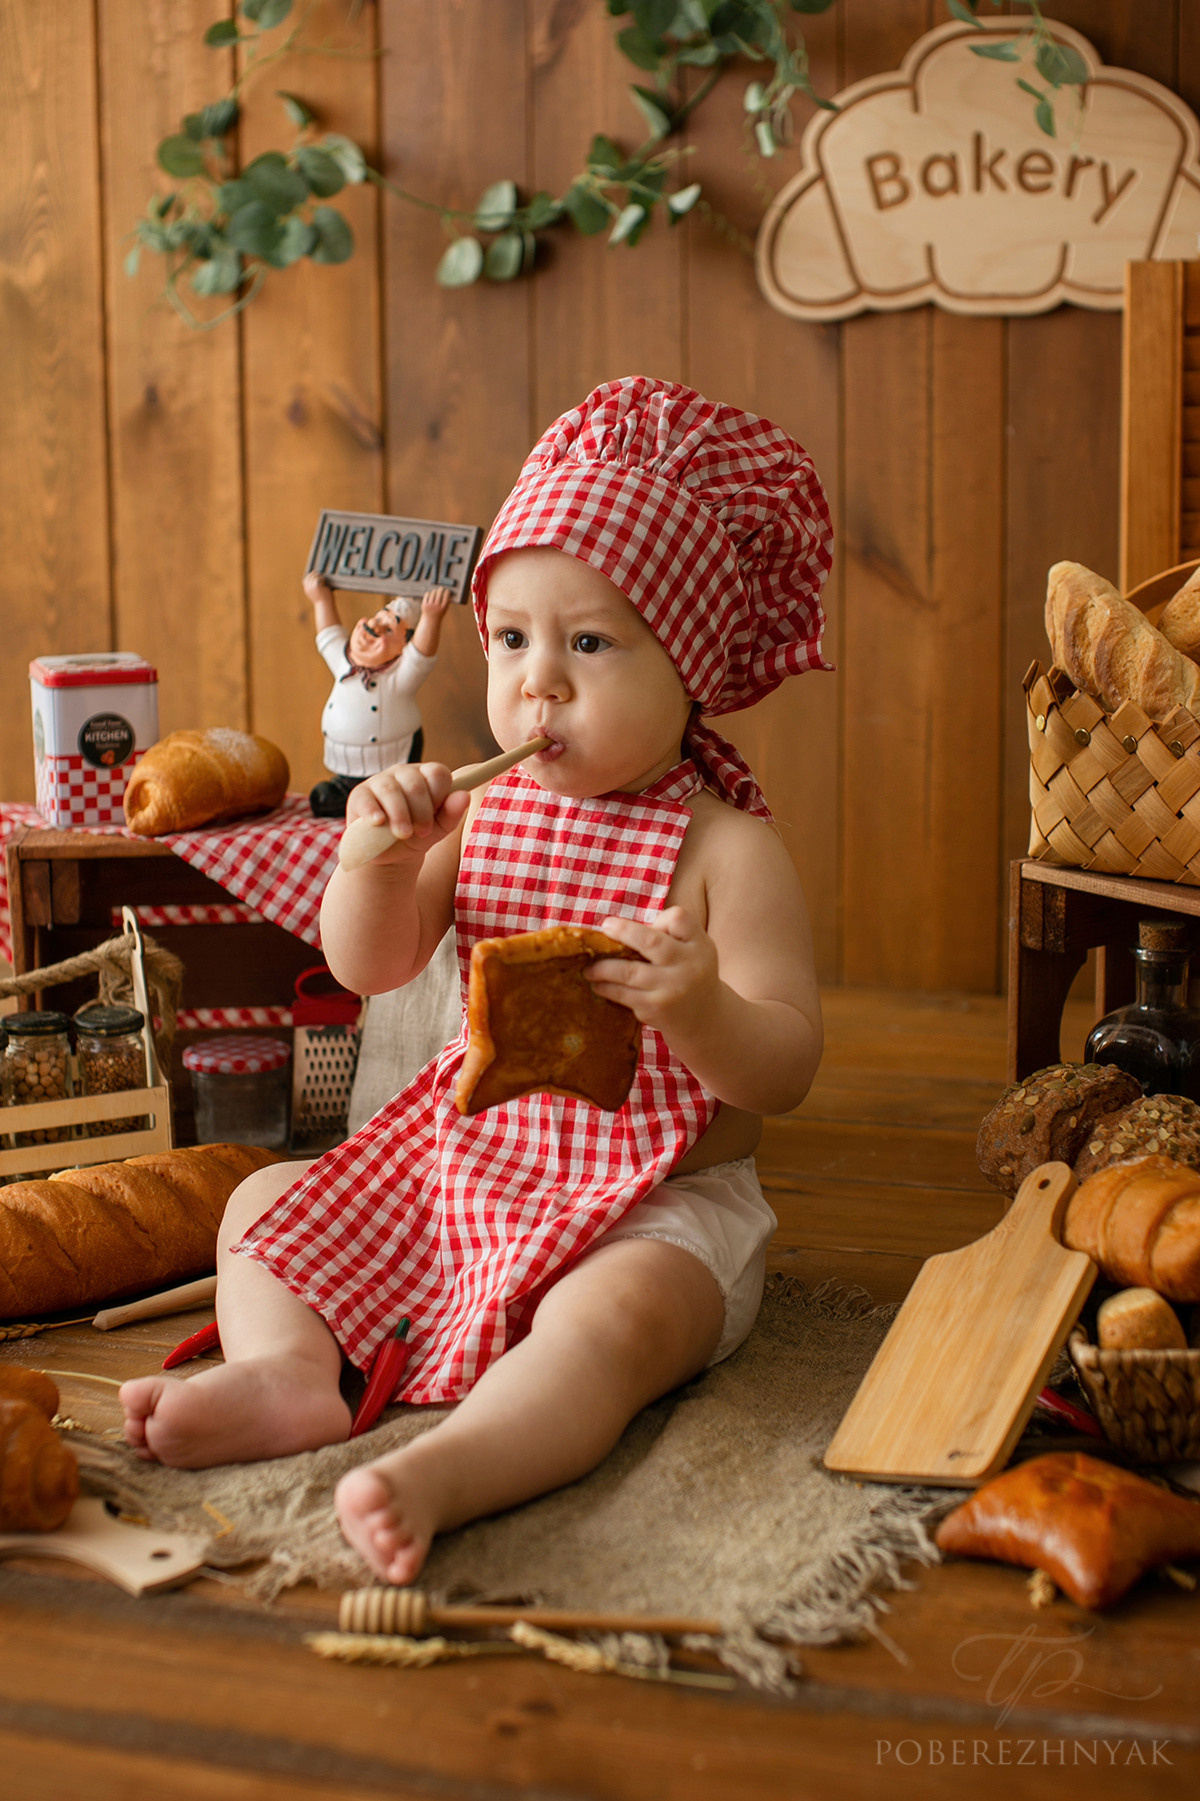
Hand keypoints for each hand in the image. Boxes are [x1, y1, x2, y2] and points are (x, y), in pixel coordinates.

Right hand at [304, 572, 332, 605]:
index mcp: (307, 590)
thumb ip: (316, 587)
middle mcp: (308, 588)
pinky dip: (322, 579)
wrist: (325, 605)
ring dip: (320, 576)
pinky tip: (325, 582)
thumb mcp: (318, 593)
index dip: (309, 576)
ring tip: (324, 580)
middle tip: (320, 574)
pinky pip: (319, 578)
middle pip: (309, 577)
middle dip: (314, 574)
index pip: (305, 580)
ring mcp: (312, 587)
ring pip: (315, 577)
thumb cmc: (323, 601)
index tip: (314, 572)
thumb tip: (318, 580)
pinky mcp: (316, 585)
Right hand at [345, 761, 468, 865]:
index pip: (437, 772)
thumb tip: (465, 796)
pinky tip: (379, 822)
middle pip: (415, 782)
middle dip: (421, 810)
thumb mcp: (438, 829)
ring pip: (391, 789)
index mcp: (426, 777)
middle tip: (423, 832)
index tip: (436, 816)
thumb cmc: (417, 835)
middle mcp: (403, 773)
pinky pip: (366, 798)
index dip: (439, 795)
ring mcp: (380, 781)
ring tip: (404, 834)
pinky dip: (373, 811)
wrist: (389, 855)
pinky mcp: (359, 795)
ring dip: (399, 814)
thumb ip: (452, 813)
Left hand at [421, 586, 452, 616]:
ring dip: (434, 591)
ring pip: (433, 593)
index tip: (447, 590)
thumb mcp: (444, 609)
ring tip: (435, 591)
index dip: (447, 592)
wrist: (430, 620)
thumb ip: (448, 603)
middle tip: (441, 588)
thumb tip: (450, 596)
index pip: (446, 597)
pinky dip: (428, 593)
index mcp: (443, 607)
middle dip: (441, 589)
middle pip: (439, 593)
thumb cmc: (439, 614)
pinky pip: (427, 595)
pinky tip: (429, 593)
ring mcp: (430, 605)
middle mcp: (436, 606)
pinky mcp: (424, 604)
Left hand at [586, 907, 719, 1034]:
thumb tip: (619, 930)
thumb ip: (670, 934)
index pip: (679, 918)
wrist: (704, 1019)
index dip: (660, 918)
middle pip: (651, 942)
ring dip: (602, 967)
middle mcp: (688, 967)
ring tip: (589, 968)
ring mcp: (670, 989)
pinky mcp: (655, 1008)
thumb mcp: (695, 950)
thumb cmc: (690, 973)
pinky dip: (606, 987)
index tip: (649, 924)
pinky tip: (597, 984)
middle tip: (604, 928)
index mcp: (699, 946)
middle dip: (623, 932)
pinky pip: (623, 994)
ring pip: (628, 971)